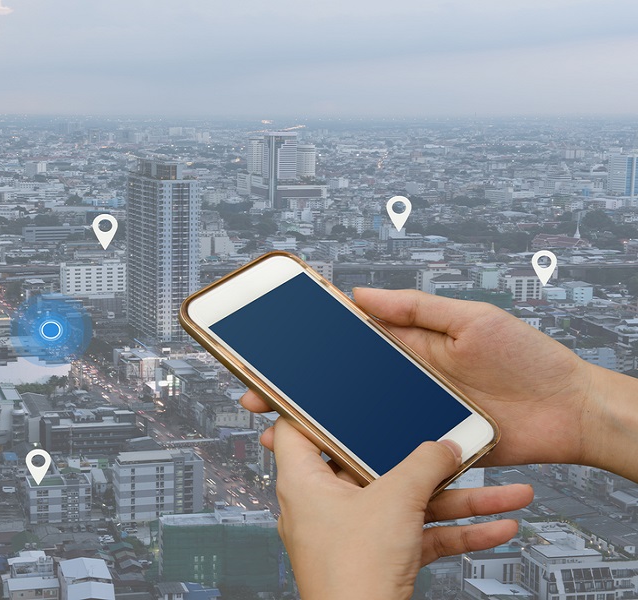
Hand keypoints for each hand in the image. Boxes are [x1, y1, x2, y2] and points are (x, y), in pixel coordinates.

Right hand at [243, 288, 602, 468]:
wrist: (571, 412)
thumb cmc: (529, 360)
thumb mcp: (472, 319)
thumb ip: (417, 308)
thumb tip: (363, 295)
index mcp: (411, 348)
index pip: (349, 345)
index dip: (310, 347)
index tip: (273, 346)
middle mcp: (406, 384)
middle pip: (340, 388)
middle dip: (296, 392)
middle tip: (257, 396)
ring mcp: (414, 418)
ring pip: (353, 423)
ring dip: (314, 427)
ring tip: (276, 432)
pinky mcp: (429, 450)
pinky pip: (384, 455)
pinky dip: (352, 458)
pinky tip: (325, 462)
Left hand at [271, 418, 532, 599]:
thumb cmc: (352, 574)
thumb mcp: (394, 500)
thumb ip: (423, 464)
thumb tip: (443, 446)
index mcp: (303, 482)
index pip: (300, 429)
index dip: (319, 408)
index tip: (343, 391)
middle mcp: (323, 506)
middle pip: (374, 465)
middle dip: (424, 458)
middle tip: (449, 439)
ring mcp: (352, 535)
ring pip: (408, 503)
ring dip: (459, 500)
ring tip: (506, 492)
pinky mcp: (378, 560)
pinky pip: (420, 535)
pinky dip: (456, 531)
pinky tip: (498, 526)